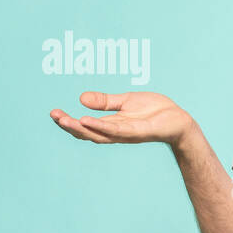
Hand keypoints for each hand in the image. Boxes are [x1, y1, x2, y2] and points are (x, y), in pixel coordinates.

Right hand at [51, 91, 192, 145]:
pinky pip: (116, 130)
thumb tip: (81, 98)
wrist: (179, 120)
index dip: (69, 121)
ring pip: (98, 134)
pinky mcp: (138, 132)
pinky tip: (87, 120)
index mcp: (112, 125)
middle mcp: (116, 133)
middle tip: (54, 116)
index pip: (85, 126)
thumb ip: (105, 102)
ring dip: (80, 127)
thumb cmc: (155, 111)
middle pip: (87, 133)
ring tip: (64, 119)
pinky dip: (101, 126)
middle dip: (69, 126)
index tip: (53, 113)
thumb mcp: (126, 101)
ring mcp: (126, 134)